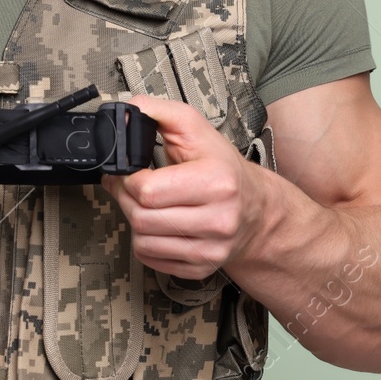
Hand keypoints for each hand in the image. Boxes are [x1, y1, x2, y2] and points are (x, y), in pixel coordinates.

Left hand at [100, 94, 266, 280]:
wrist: (255, 208)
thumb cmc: (222, 167)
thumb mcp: (194, 128)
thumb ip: (157, 111)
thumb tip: (124, 112)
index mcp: (217, 182)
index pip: (148, 191)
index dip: (128, 179)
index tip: (129, 171)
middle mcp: (218, 219)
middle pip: (141, 217)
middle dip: (126, 198)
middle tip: (131, 186)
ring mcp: (210, 249)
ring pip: (142, 242)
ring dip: (134, 221)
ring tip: (147, 204)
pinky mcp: (201, 267)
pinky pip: (150, 259)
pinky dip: (145, 242)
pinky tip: (158, 225)